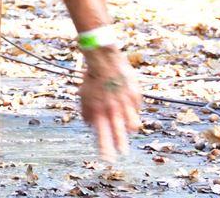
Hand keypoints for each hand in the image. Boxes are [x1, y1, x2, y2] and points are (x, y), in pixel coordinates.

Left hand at [79, 46, 142, 161]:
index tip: (108, 160)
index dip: (106, 149)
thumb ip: (86, 112)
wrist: (104, 59)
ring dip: (130, 128)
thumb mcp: (83, 96)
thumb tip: (90, 125)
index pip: (103, 136)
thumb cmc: (91, 78)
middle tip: (123, 153)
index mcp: (99, 111)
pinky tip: (128, 105)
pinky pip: (136, 108)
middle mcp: (113, 109)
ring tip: (129, 130)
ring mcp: (125, 102)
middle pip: (119, 133)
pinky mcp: (135, 95)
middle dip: (121, 145)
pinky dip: (133, 109)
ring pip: (132, 123)